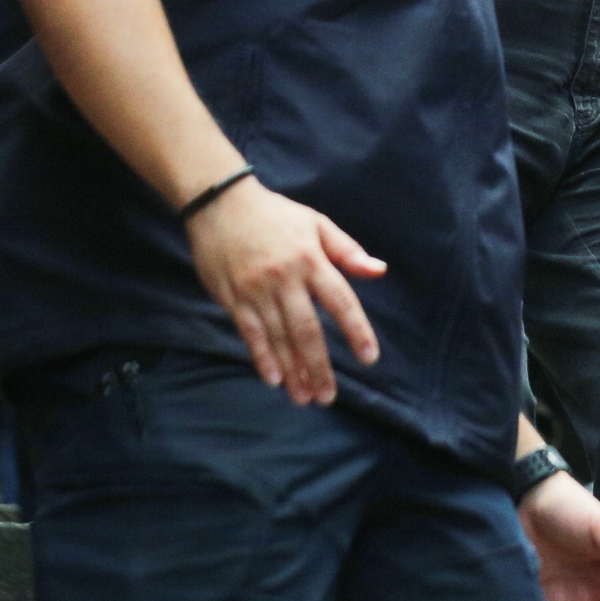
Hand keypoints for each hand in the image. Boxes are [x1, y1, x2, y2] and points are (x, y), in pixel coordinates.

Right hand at [184, 179, 385, 405]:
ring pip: (278, 337)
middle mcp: (286, 278)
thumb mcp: (316, 223)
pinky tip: (274, 378)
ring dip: (292, 370)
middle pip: (307, 329)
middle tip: (328, 396)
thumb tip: (379, 271)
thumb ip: (348, 251)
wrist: (220, 203)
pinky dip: (262, 357)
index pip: (341, 301)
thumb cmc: (274, 215)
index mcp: (312, 260)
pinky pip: (250, 333)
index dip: (356, 330)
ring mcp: (257, 290)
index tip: (369, 358)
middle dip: (319, 366)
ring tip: (304, 397)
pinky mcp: (232, 297)